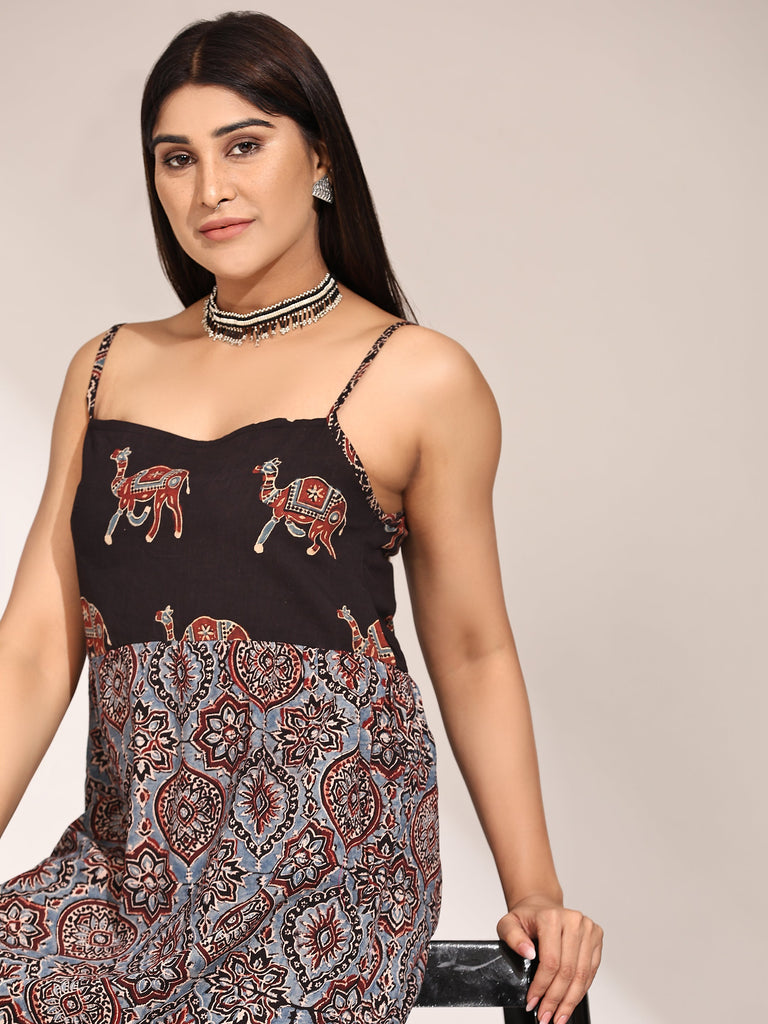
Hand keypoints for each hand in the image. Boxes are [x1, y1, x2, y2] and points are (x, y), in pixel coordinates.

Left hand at [497, 896, 602, 1023]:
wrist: (541, 906)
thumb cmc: (526, 918)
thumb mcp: (508, 924)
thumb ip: (512, 937)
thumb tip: (527, 953)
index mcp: (552, 917)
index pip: (551, 961)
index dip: (542, 986)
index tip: (533, 1002)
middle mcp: (573, 920)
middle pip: (568, 971)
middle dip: (556, 999)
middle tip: (546, 1016)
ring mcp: (588, 928)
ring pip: (582, 974)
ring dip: (570, 1000)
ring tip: (559, 1016)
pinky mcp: (596, 937)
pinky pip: (591, 971)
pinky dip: (580, 990)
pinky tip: (570, 1001)